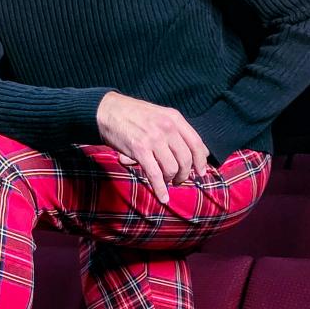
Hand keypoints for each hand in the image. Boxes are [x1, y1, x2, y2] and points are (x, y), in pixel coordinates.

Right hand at [96, 91, 208, 205]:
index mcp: (174, 118)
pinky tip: (163, 197)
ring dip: (171, 180)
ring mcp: (154, 139)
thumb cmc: (133, 115)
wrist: (107, 111)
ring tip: (167, 182)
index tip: (201, 172)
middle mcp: (167, 128)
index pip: (196, 143)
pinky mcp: (140, 150)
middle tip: (179, 180)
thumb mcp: (160, 115)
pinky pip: (155, 175)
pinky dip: (160, 189)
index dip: (201, 161)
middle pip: (185, 159)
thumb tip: (199, 151)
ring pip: (172, 168)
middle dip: (185, 174)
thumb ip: (177, 131)